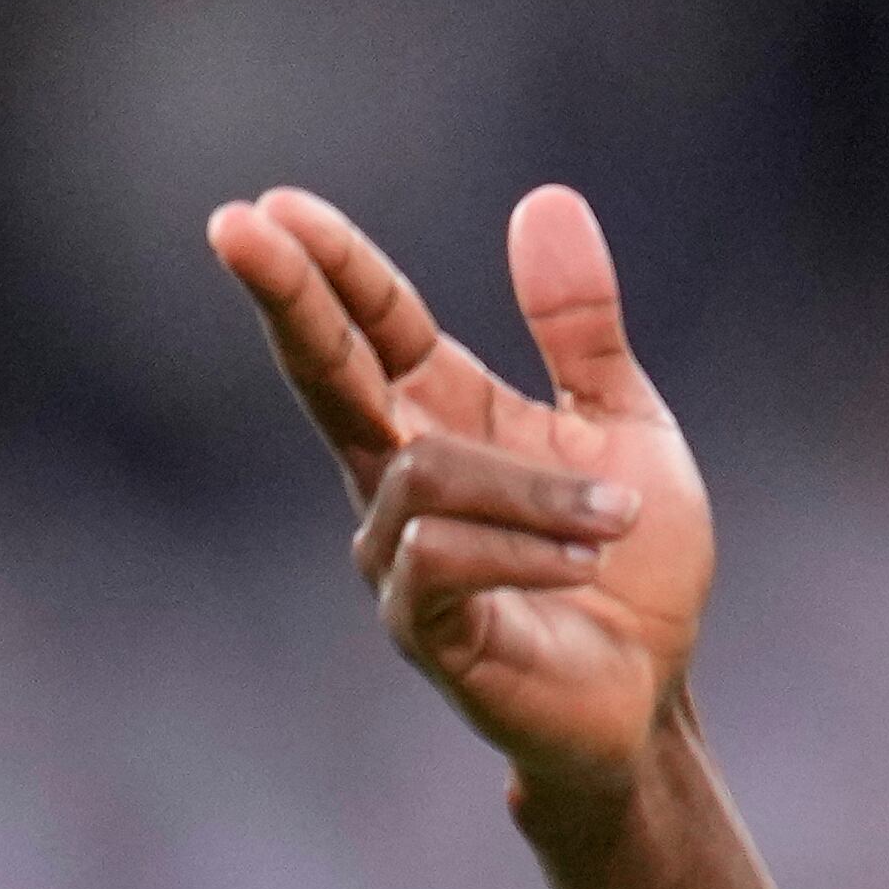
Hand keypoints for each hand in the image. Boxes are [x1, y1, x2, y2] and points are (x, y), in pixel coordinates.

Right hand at [206, 184, 711, 807]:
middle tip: (233, 227)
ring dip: (535, 491)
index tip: (275, 207)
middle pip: (323, 373)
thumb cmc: (632, 562)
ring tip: (618, 519)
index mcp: (440, 414)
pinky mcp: (421, 630)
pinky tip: (586, 560)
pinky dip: (525, 546)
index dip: (328, 267)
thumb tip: (548, 198)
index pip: (368, 324)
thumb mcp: (623, 421)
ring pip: (426, 475)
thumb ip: (581, 325)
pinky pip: (440, 558)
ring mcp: (397, 558)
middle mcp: (396, 478)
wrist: (655, 690)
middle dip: (287, 299)